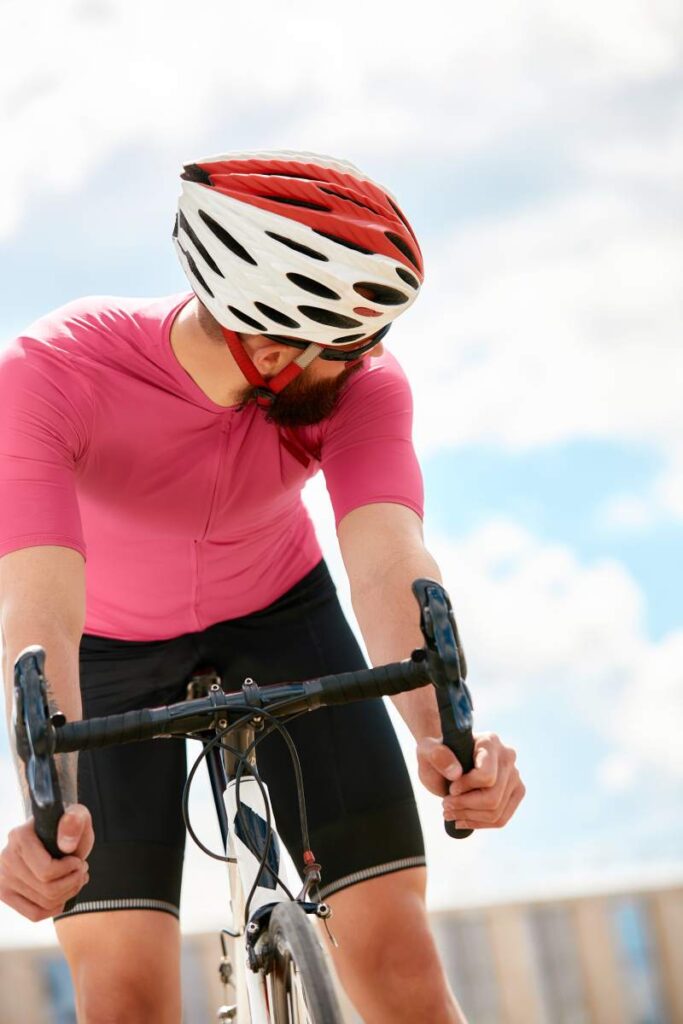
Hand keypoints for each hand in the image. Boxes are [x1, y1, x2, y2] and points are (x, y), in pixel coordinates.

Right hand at [0, 804, 93, 920]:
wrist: (55, 832)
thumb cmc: (67, 825)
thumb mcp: (77, 816)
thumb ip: (75, 822)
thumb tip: (66, 843)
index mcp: (20, 837)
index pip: (46, 871)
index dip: (70, 870)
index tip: (79, 861)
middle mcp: (6, 858)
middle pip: (47, 889)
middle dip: (73, 882)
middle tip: (82, 870)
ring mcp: (4, 877)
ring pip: (43, 903)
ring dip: (68, 893)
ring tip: (77, 879)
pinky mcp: (6, 893)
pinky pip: (33, 914)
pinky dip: (55, 908)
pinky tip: (65, 894)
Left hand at [417, 732, 524, 829]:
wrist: (446, 760)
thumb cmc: (437, 754)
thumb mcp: (427, 750)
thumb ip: (436, 755)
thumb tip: (456, 774)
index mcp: (489, 741)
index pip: (486, 776)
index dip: (467, 788)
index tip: (450, 789)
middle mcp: (507, 757)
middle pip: (492, 798)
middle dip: (465, 806)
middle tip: (446, 805)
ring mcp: (514, 775)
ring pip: (497, 812)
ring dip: (470, 817)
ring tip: (450, 813)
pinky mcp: (515, 792)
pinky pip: (501, 819)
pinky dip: (479, 823)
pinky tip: (462, 819)